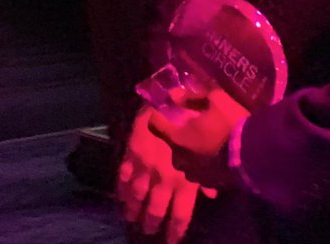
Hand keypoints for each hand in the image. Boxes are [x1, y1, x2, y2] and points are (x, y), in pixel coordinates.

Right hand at [118, 107, 215, 242]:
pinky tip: (119, 198)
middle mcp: (163, 179)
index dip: (174, 232)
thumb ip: (206, 176)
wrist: (173, 99)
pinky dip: (120, 190)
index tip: (170, 242)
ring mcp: (145, 168)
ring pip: (136, 198)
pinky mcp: (131, 154)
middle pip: (155, 210)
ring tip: (130, 218)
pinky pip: (122, 177)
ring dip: (133, 211)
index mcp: (184, 180)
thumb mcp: (208, 150)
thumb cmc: (197, 123)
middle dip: (151, 224)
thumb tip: (210, 195)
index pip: (179, 215)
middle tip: (147, 231)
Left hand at [148, 87, 248, 189]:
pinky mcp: (209, 184)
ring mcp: (194, 174)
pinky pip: (201, 171)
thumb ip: (191, 97)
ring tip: (210, 142)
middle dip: (180, 134)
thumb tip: (173, 94)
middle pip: (172, 143)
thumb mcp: (215, 100)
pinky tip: (220, 156)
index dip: (159, 115)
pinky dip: (206, 163)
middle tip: (196, 125)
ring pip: (186, 159)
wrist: (256, 154)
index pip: (154, 124)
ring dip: (193, 151)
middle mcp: (180, 159)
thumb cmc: (231, 123)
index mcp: (177, 138)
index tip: (167, 109)